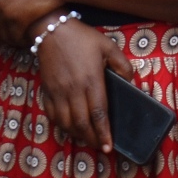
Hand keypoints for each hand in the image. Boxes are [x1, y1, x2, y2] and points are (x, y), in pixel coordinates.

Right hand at [37, 19, 133, 150]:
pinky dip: (61, 125)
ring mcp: (58, 92)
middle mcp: (74, 90)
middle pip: (82, 124)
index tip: (109, 146)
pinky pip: (52, 115)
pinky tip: (69, 127)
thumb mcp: (108, 46)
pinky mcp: (47, 91)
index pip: (99, 114)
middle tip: (101, 147)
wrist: (50, 30)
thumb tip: (131, 82)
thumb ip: (122, 65)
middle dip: (92, 139)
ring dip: (77, 135)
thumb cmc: (82, 38)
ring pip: (66, 123)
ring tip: (88, 139)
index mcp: (91, 80)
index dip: (104, 133)